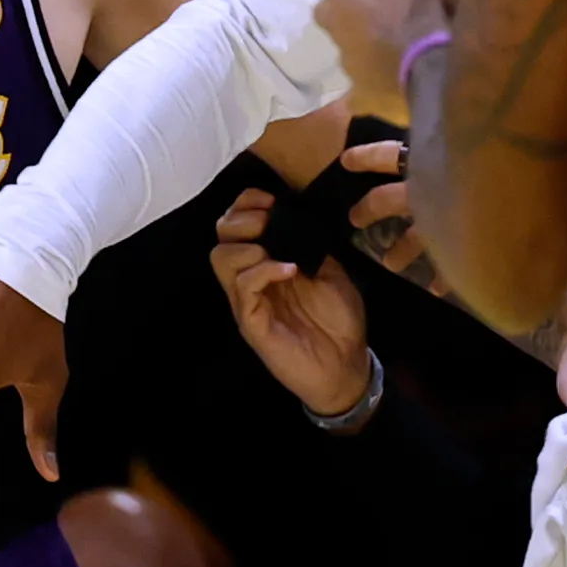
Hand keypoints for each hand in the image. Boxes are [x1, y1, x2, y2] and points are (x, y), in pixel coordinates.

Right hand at [209, 191, 372, 414]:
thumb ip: (310, 244)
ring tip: (276, 248)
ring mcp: (248, 302)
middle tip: (270, 222)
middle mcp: (250, 280)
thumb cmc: (338, 322)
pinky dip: (264, 270)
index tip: (271, 200)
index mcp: (265, 264)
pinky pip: (243, 288)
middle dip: (243, 219)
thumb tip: (299, 215)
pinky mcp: (252, 323)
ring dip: (249, 244)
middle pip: (220, 236)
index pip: (235, 224)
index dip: (246, 204)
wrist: (346, 366)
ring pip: (222, 259)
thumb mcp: (330, 270)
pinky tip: (290, 270)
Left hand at [310, 0, 462, 115]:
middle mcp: (335, 17)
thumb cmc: (426, 6)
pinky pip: (358, 76)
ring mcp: (343, 52)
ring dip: (358, 38)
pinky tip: (391, 72)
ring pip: (342, 41)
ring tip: (388, 41)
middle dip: (342, 7)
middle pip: (325, 8)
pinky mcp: (355, 84)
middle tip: (371, 7)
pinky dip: (370, 73)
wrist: (433, 62)